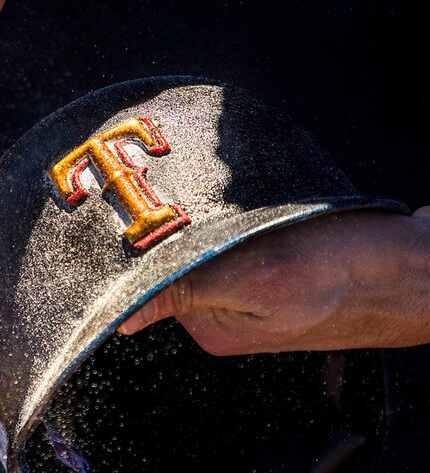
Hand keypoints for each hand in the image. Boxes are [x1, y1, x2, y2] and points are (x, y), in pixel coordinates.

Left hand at [119, 207, 429, 354]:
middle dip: (183, 228)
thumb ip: (188, 292)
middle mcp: (228, 311)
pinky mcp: (280, 269)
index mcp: (213, 325)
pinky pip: (244, 239)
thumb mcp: (258, 280)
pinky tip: (261, 206)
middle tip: (196, 195)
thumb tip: (121, 321)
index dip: (148, 245)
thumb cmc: (348, 273)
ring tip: (238, 200)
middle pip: (180, 261)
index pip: (155, 282)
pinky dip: (245, 219)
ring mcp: (255, 291)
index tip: (146, 209)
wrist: (421, 265)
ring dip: (216, 220)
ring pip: (211, 246)